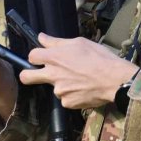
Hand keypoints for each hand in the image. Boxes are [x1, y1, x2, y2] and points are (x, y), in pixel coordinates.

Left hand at [19, 34, 137, 108]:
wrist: (114, 80)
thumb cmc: (99, 57)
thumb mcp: (79, 43)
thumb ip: (56, 42)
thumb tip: (41, 37)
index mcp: (54, 58)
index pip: (31, 56)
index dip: (36, 56)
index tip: (42, 57)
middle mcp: (52, 75)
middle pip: (26, 77)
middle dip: (28, 75)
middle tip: (37, 74)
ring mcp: (59, 91)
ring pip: (54, 87)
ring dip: (62, 84)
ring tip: (80, 79)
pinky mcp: (67, 103)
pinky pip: (65, 98)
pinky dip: (72, 94)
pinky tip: (84, 89)